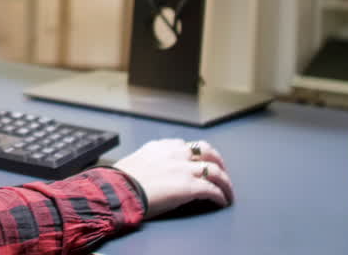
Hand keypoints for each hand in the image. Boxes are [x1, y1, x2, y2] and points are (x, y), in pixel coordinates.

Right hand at [113, 138, 233, 218]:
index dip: (196, 154)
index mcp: (160, 147)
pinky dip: (220, 196)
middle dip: (217, 161)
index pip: (185, 145)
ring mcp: (184, 169)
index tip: (199, 161)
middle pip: (206, 151)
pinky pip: (213, 189)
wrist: (119, 190)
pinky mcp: (190, 186)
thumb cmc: (120, 181)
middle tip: (222, 172)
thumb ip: (147, 163)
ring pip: (215, 170)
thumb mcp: (134, 163)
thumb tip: (148, 173)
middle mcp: (175, 154)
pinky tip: (222, 201)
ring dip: (225, 182)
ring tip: (228, 191)